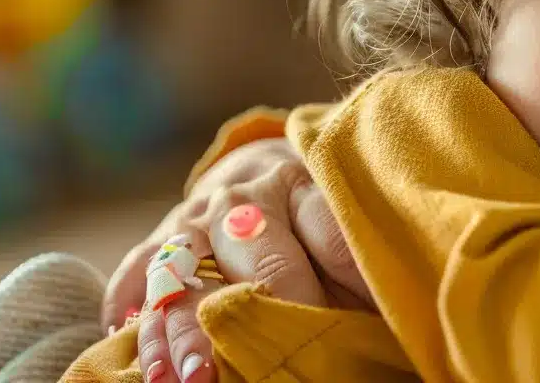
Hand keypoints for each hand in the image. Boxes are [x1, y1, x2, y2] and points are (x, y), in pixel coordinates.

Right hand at [103, 139, 370, 381]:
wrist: (256, 176)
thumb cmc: (316, 227)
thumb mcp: (346, 234)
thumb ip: (364, 274)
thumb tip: (407, 327)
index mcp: (307, 187)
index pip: (331, 235)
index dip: (351, 279)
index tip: (364, 323)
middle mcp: (245, 198)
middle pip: (254, 247)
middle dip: (262, 303)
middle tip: (272, 354)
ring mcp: (194, 219)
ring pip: (185, 269)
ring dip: (186, 328)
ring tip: (194, 377)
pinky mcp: (156, 242)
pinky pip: (137, 274)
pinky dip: (132, 311)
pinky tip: (132, 346)